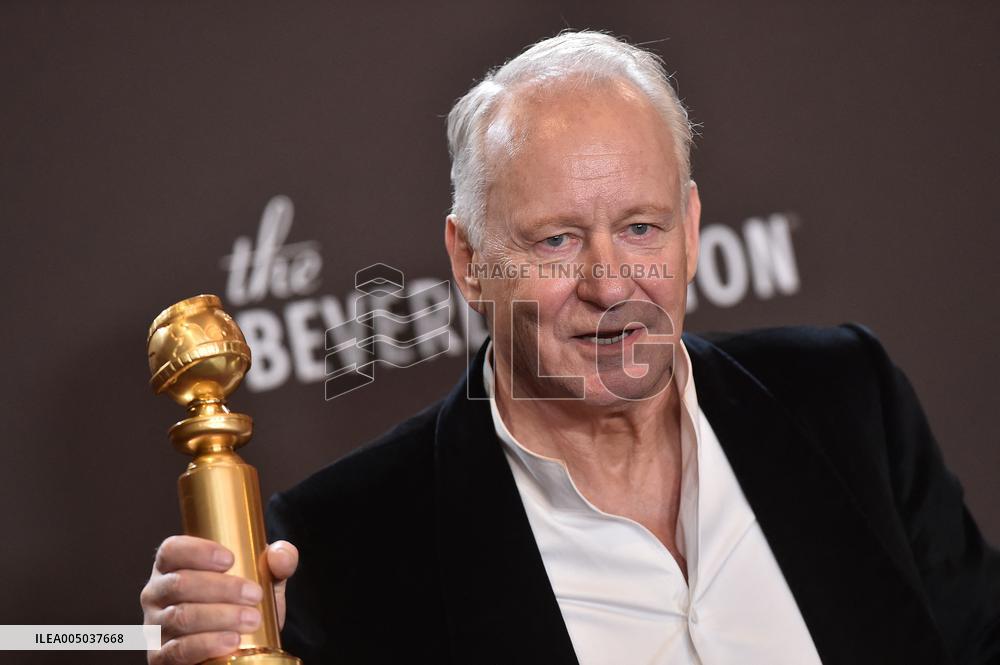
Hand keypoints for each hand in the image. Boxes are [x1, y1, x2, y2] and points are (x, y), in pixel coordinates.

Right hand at [140, 535, 298, 664]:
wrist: (237, 650)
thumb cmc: (242, 605)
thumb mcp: (262, 581)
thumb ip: (276, 563)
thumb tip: (280, 553)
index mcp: (173, 567)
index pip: (172, 550)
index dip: (197, 551)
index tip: (230, 559)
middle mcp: (156, 593)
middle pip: (180, 583)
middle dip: (221, 588)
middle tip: (255, 594)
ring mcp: (154, 626)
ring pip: (180, 616)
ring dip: (219, 616)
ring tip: (252, 619)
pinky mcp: (160, 657)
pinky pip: (177, 650)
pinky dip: (207, 644)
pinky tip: (232, 640)